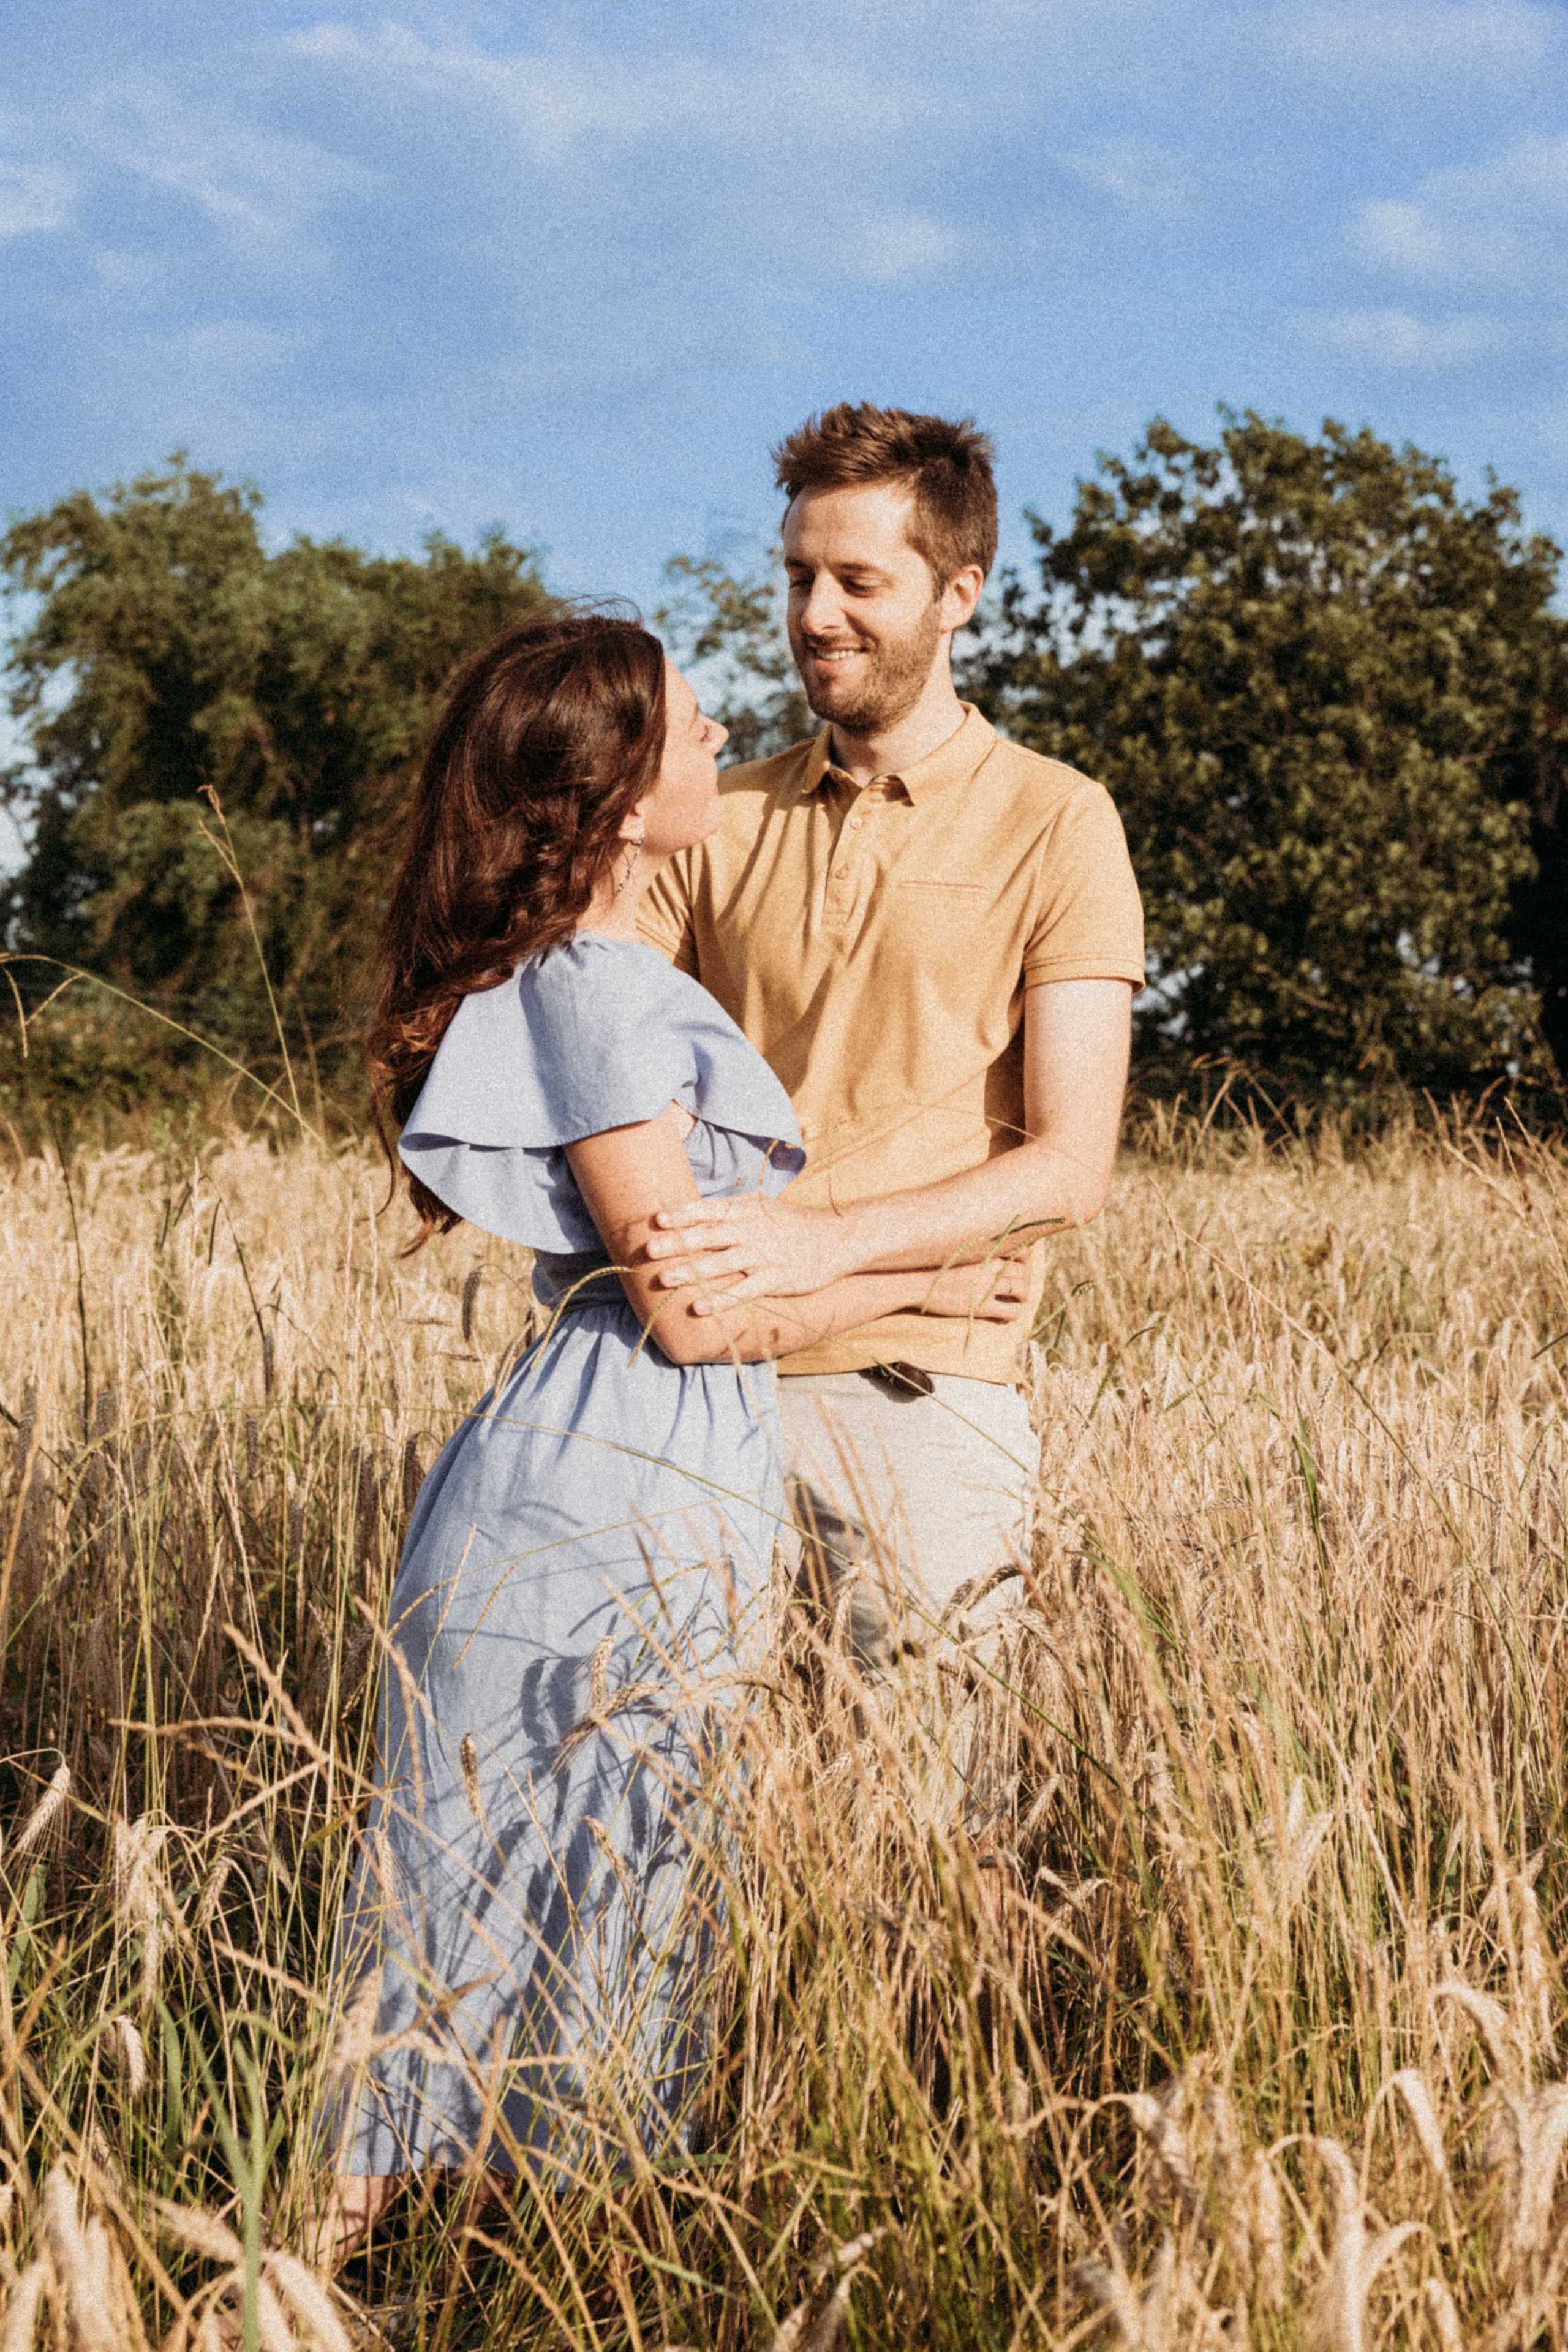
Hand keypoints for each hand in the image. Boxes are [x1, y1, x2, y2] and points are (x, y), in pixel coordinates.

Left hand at [648, 1196, 856, 1302]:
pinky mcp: (775, 1278)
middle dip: (677, 1243)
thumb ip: (728, 1211)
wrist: (834, 1239)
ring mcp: (763, 1255)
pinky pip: (743, 1291)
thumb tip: (690, 1214)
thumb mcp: (760, 1208)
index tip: (657, 1220)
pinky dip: (720, 1300)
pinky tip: (698, 1308)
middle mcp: (750, 1231)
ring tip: (665, 1280)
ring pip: (721, 1264)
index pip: (707, 1210)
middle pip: (708, 1236)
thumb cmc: (789, 1225)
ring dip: (692, 1272)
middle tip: (649, 1251)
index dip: (682, 1215)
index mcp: (744, 1211)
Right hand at [914, 1257, 1029, 1321]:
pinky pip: (1011, 1311)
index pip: (1021, 1250)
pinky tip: (1007, 1314)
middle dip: (1026, 1279)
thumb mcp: (957, 1248)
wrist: (915, 1281)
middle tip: (1019, 1285)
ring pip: (1022, 1291)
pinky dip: (1015, 1313)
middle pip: (1024, 1272)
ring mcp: (988, 1287)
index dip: (1025, 1259)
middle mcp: (991, 1266)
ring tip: (1018, 1299)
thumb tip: (988, 1247)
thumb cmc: (932, 1264)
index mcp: (986, 1251)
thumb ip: (976, 1248)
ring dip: (1023, 1296)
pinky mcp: (982, 1306)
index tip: (1020, 1264)